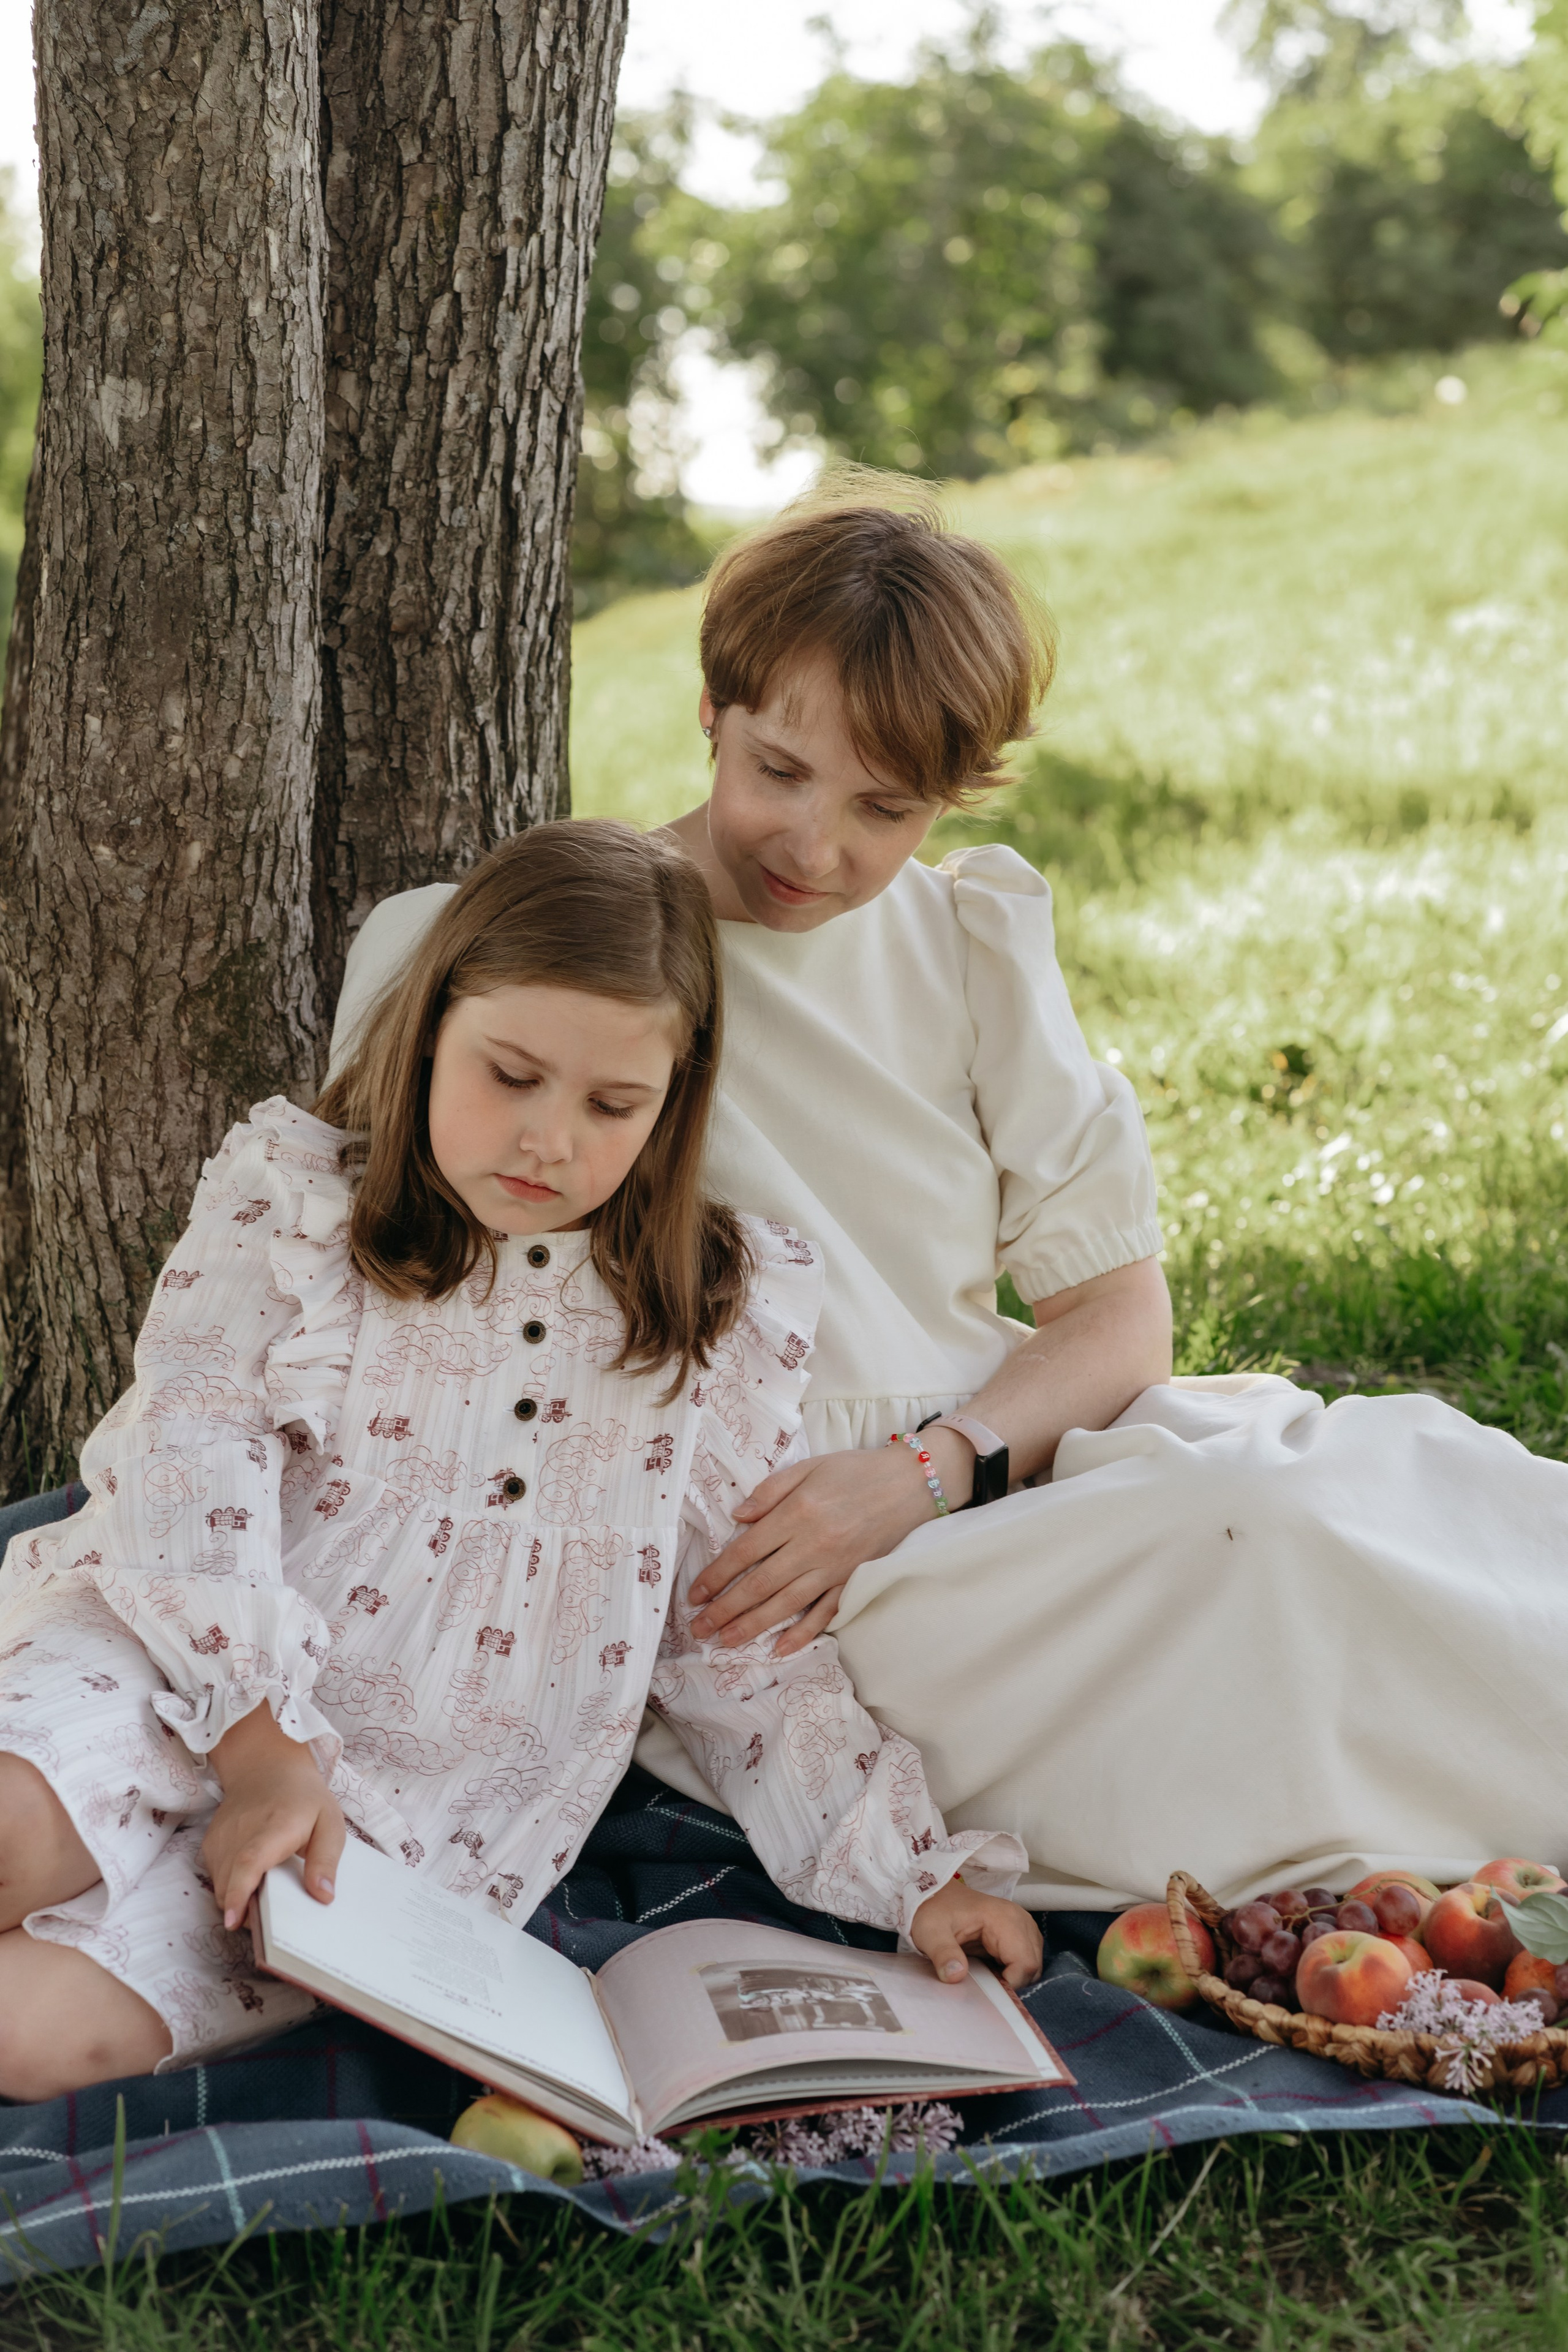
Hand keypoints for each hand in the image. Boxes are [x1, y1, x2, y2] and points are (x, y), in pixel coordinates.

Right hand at [202, 1704, 344, 1929]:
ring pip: (220, 1886)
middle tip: (269, 1920)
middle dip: (243, 1911)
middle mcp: (240, 1833)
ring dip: (237, 1901)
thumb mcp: (329, 1823)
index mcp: (274, 1827)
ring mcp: (220, 1838)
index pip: (249, 1862)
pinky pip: (216, 1877)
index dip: (239, 1893)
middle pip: (229, 1883)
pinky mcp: (210, 1843)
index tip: (235, 1921)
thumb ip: (326, 1860)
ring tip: (264, 1896)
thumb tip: (323, 1897)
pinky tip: (251, 1880)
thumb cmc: (304, 1799)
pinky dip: (230, 1888)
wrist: (267, 1769)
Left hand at [689, 1433, 968, 1657]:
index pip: (745, 1552)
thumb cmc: (856, 1470)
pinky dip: (803, 1633)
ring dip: (752, 1626)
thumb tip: (738, 1518)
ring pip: (786, 1604)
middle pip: (760, 1584)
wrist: (911, 1483)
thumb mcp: (809, 1467)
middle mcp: (812, 1545)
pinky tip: (780, 1648)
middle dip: (725, 1610)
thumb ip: (770, 1491)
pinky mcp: (854, 1580)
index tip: (695, 1594)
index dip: (717, 1576)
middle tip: (698, 1629)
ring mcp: (835, 1568)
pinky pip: (825, 1613)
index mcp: (797, 1513)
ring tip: (725, 1641)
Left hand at [909, 1878, 1042, 1991]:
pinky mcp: (1018, 1932)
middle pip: (1032, 1965)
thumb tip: (956, 1976)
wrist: (933, 1894)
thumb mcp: (930, 1932)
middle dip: (1013, 1983)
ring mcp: (1021, 1925)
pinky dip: (1014, 1971)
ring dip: (1014, 1978)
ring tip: (988, 1978)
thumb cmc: (932, 1910)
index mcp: (1003, 1918)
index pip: (1025, 1962)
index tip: (988, 1991)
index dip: (1011, 1983)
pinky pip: (1026, 1959)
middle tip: (986, 1987)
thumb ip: (943, 1954)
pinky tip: (993, 1972)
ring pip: (1032, 1964)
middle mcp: (1019, 1920)